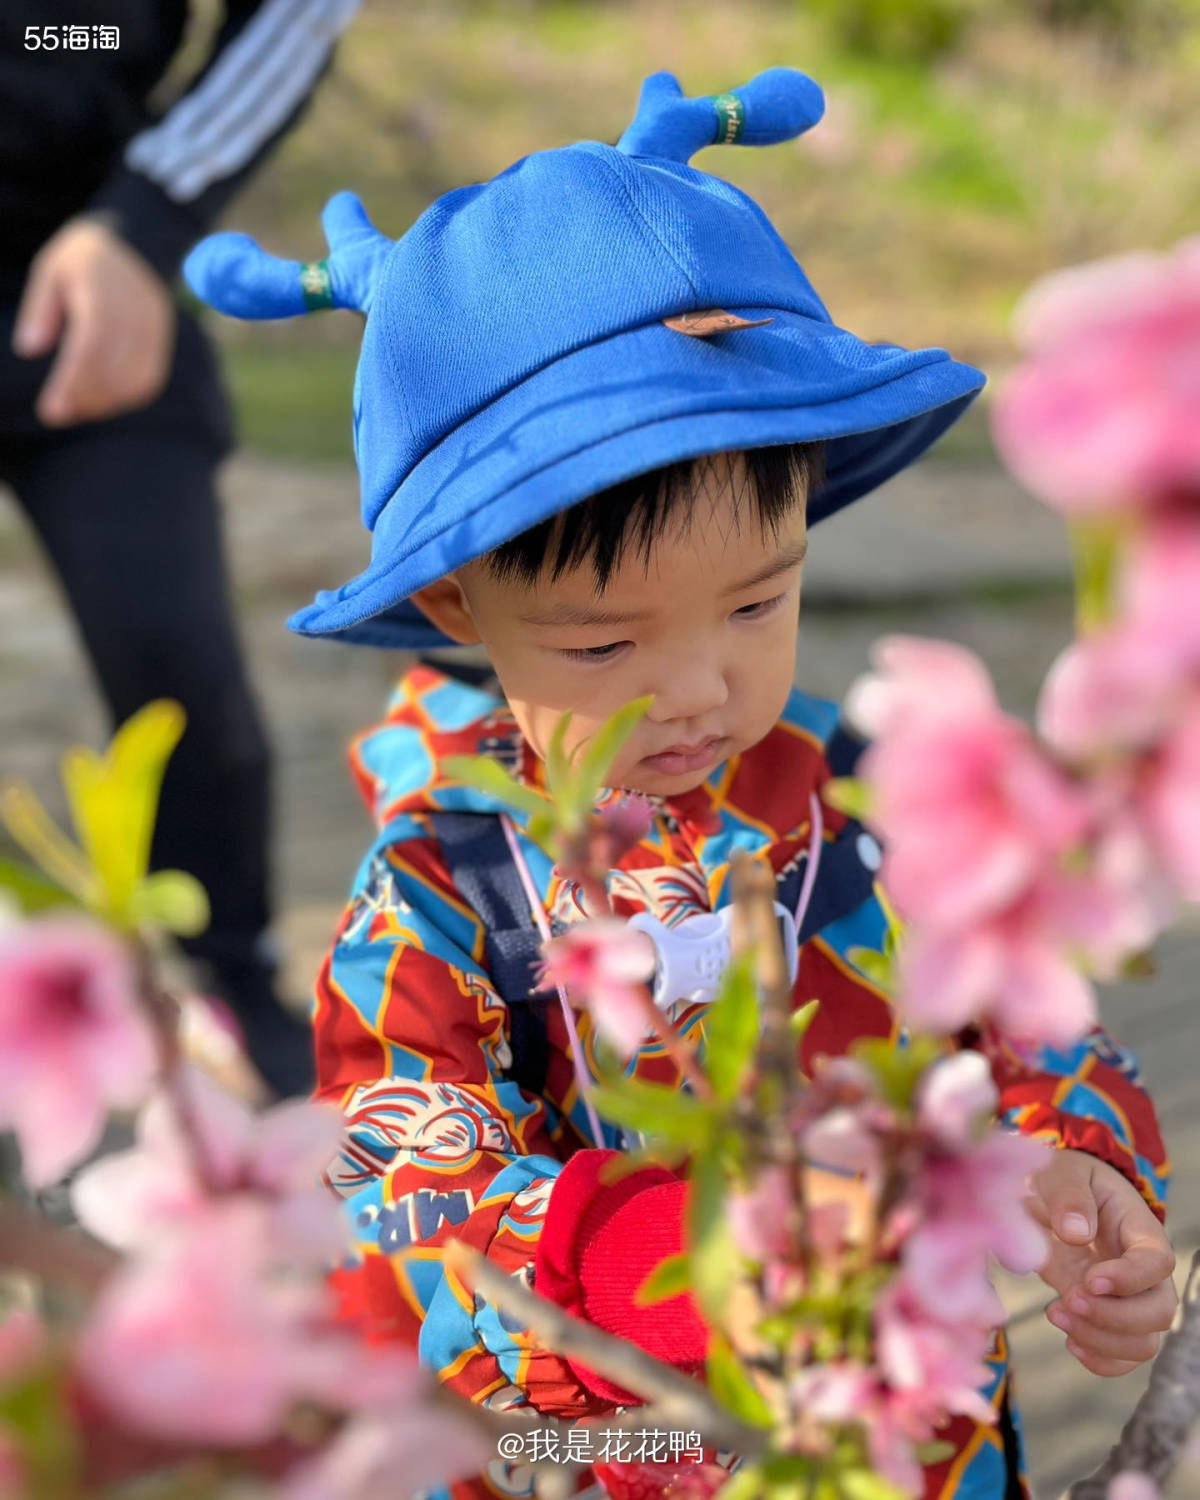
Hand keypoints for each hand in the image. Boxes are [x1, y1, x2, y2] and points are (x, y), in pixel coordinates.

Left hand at [12, 218, 174, 425]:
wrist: (138, 245)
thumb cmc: (85, 261)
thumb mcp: (51, 270)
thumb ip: (40, 309)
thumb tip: (29, 349)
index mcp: (103, 289)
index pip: (90, 346)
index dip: (71, 382)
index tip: (50, 410)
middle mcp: (135, 312)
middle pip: (113, 370)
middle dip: (84, 399)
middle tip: (57, 414)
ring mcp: (155, 330)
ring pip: (134, 381)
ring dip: (104, 402)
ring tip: (76, 409)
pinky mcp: (163, 343)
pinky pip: (149, 381)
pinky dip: (125, 397)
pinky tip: (102, 401)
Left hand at [1026, 1148, 1176, 1375]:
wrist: (1051, 1197)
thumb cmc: (1063, 1181)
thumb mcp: (1062, 1174)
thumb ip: (1070, 1198)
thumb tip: (1077, 1234)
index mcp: (1139, 1229)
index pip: (1157, 1263)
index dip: (1129, 1279)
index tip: (1089, 1280)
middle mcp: (1144, 1271)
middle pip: (1160, 1311)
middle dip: (1115, 1317)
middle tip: (1068, 1300)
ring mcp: (1130, 1299)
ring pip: (1144, 1342)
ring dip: (1102, 1341)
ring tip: (1055, 1314)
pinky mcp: (1110, 1319)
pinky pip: (1123, 1357)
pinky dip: (1101, 1360)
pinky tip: (1069, 1341)